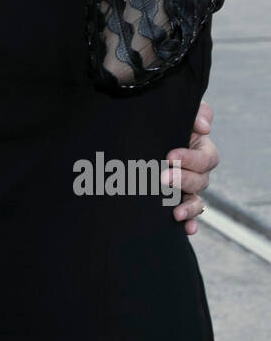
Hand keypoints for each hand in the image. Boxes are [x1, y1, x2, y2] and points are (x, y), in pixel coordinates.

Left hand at [163, 100, 217, 235]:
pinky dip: (190, 223)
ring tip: (176, 212)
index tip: (170, 155)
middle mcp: (196, 171)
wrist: (135, 135)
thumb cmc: (159, 119)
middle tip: (162, 178)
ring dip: (189, 207)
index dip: (191, 159)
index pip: (206, 158)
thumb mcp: (177, 111)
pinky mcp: (175, 201)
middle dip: (183, 181)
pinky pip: (188, 216)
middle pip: (201, 181)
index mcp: (200, 148)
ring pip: (196, 200)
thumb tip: (205, 127)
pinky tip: (186, 229)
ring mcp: (186, 188)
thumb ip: (196, 112)